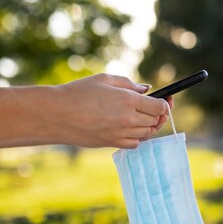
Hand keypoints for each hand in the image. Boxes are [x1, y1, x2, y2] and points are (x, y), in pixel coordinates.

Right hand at [30, 73, 170, 148]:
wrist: (57, 115)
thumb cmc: (78, 93)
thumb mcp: (104, 79)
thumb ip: (129, 84)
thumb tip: (146, 90)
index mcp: (128, 100)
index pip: (159, 107)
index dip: (164, 103)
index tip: (165, 100)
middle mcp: (128, 120)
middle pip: (155, 121)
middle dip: (158, 114)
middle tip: (156, 108)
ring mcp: (121, 134)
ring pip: (146, 133)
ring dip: (148, 125)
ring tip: (143, 116)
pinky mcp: (112, 144)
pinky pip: (135, 143)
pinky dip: (137, 136)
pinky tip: (131, 128)